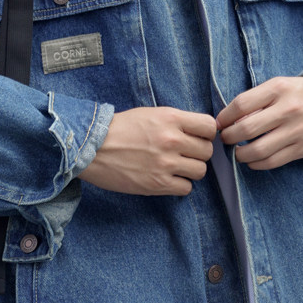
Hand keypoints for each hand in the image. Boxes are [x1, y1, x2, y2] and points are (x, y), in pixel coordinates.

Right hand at [79, 106, 216, 195]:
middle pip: (207, 150)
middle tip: (185, 154)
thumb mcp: (151, 114)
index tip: (198, 137)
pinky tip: (167, 178)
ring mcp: (165, 163)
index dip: (206, 133)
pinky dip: (179, 185)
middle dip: (198, 153)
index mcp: (171, 118)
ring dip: (191, 170)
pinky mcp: (158, 184)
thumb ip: (176, 122)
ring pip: (200, 170)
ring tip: (175, 166)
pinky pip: (186, 188)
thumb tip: (198, 132)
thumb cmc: (120, 128)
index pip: (209, 126)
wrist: (93, 147)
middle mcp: (172, 140)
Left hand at [216, 75, 302, 169]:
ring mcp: (296, 131)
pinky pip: (274, 161)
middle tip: (224, 138)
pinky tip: (252, 160)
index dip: (224, 117)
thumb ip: (258, 99)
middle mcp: (287, 110)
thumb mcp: (281, 84)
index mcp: (278, 89)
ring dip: (241, 154)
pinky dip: (257, 164)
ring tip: (237, 151)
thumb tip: (232, 119)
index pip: (241, 105)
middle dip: (228, 137)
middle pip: (246, 129)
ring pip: (259, 150)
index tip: (219, 123)